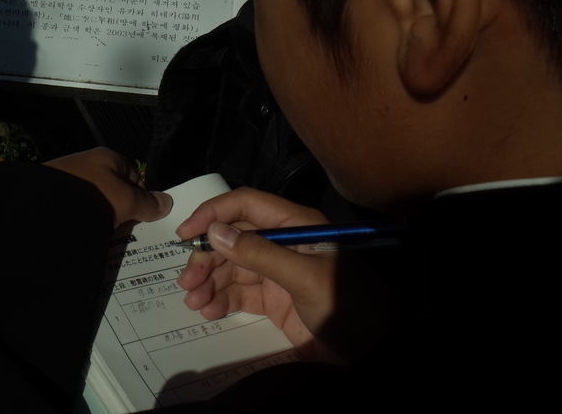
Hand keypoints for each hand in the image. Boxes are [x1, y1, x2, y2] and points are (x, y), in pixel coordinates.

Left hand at [44, 147, 172, 227]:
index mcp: (107, 158)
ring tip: (108, 239)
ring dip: (103, 220)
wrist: (43, 206)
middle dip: (123, 211)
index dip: (142, 198)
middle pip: (116, 191)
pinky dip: (86, 224)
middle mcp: (89, 166)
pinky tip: (87, 236)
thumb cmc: (91, 195)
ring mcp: (71, 182)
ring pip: (98, 204)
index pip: (134, 176)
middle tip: (127, 233)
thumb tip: (168, 201)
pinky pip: (80, 212)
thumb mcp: (126, 199)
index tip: (145, 220)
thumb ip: (147, 202)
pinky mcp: (56, 198)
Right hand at [174, 188, 342, 361]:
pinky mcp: (276, 301)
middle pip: (233, 238)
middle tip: (187, 281)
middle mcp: (284, 243)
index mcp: (296, 225)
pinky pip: (241, 293)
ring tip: (193, 302)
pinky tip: (209, 311)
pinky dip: (222, 300)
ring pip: (233, 267)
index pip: (246, 205)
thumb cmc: (349, 307)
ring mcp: (279, 273)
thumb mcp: (304, 278)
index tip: (185, 234)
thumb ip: (259, 254)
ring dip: (210, 281)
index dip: (213, 214)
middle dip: (207, 257)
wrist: (376, 355)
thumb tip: (214, 232)